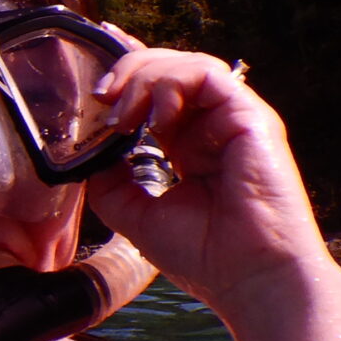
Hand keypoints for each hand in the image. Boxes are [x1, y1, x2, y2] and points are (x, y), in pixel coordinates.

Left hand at [84, 36, 334, 313]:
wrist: (250, 280)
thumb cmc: (206, 258)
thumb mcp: (136, 217)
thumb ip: (111, 183)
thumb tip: (90, 153)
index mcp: (190, 146)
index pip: (160, 92)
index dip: (130, 69)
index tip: (98, 59)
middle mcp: (214, 127)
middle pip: (171, 70)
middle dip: (129, 72)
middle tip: (101, 97)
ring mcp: (235, 120)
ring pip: (189, 65)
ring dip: (146, 78)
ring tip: (124, 116)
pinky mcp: (251, 118)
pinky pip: (209, 75)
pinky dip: (173, 85)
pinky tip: (156, 119)